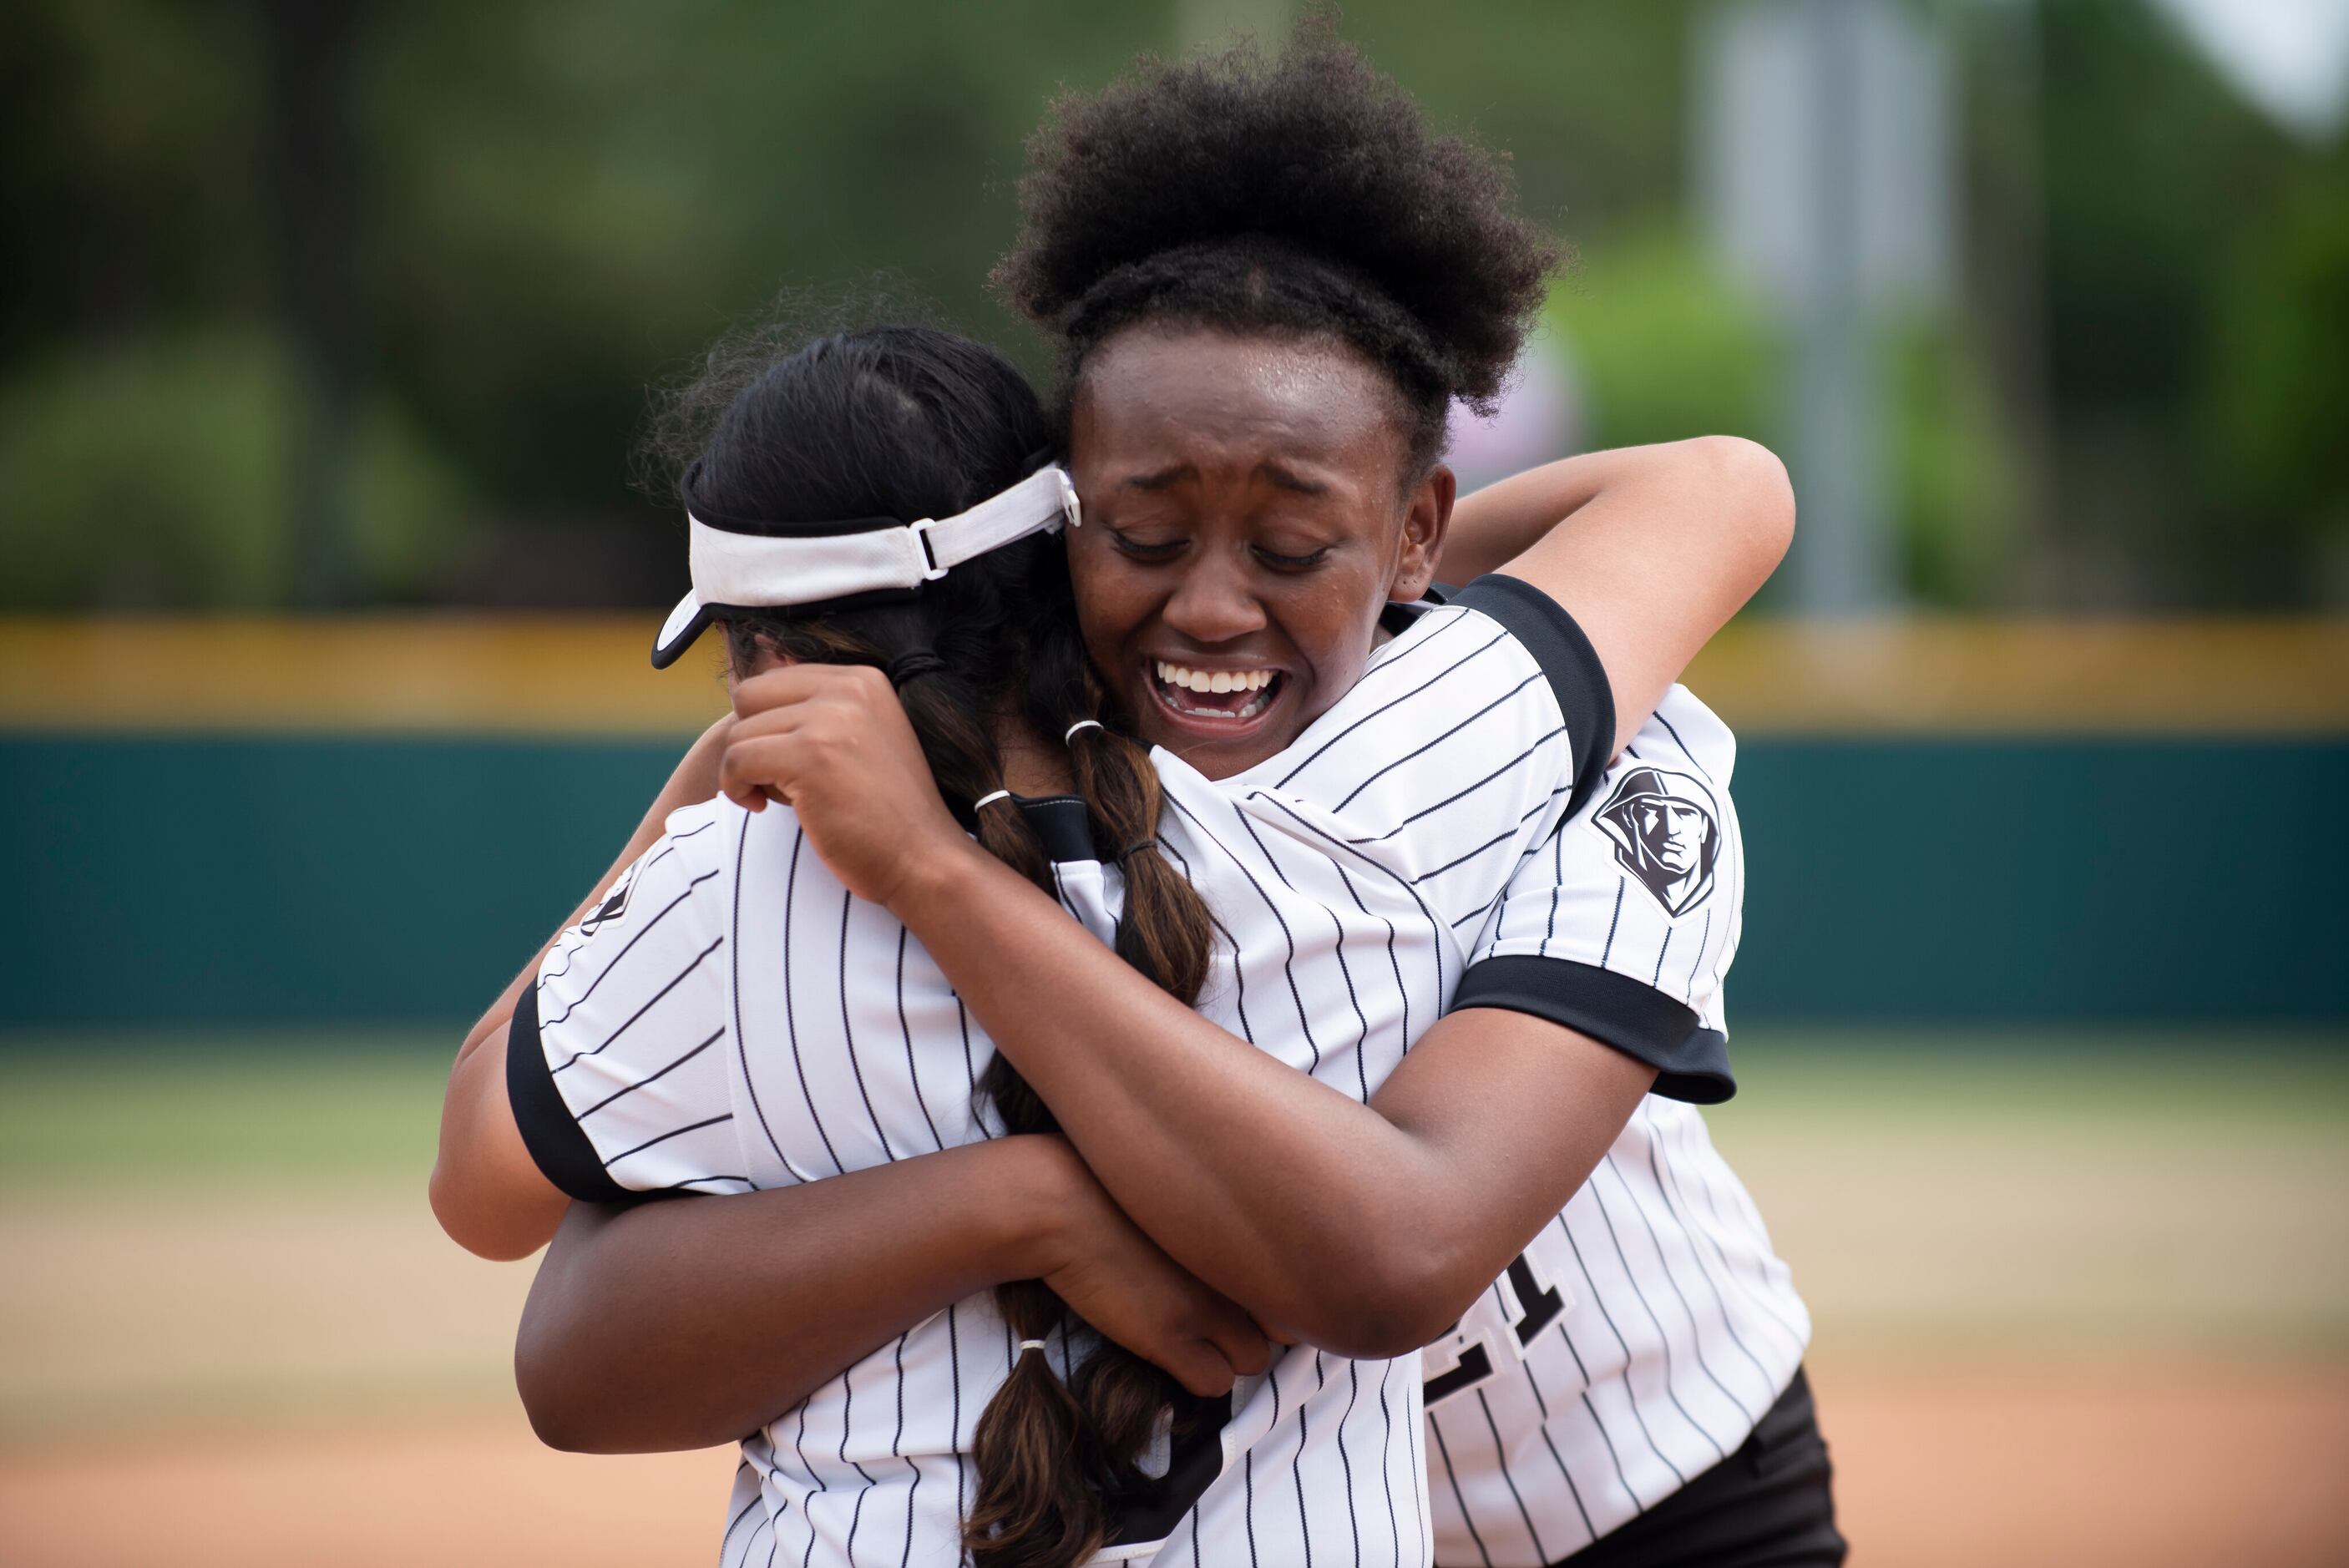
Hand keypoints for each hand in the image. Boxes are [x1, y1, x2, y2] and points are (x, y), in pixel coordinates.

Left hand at [719, 665, 977, 906]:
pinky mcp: (810, 755)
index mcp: (863, 680)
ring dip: (744, 771)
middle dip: (750, 739)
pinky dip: (736, 788)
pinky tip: (760, 808)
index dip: (766, 724)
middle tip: (773, 779)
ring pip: (738, 732)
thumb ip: (819, 709)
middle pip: (749, 696)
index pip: (776, 679)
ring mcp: (831, 718)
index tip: (785, 764)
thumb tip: (758, 666)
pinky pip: (736, 759)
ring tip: (777, 800)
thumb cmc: (886, 814)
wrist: (923, 860)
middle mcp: (849, 688)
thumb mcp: (861, 740)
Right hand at [1033, 1145, 1272, 1396]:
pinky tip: (1172, 1352)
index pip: (1299, 1280)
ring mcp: (1207, 1307)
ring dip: (1229, 1353)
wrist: (1060, 1201)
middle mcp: (1238, 1270)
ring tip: (1194, 1335)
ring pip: (1254, 1361)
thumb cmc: (1109, 1187)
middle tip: (1220, 1318)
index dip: (1273, 1294)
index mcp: (1246, 1229)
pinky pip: (1215, 1383)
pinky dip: (1199, 1375)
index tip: (1245, 1292)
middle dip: (1259, 1327)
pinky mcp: (1170, 1338)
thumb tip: (1235, 1241)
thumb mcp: (1183, 1191)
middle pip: (1286, 1327)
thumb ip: (1220, 1215)